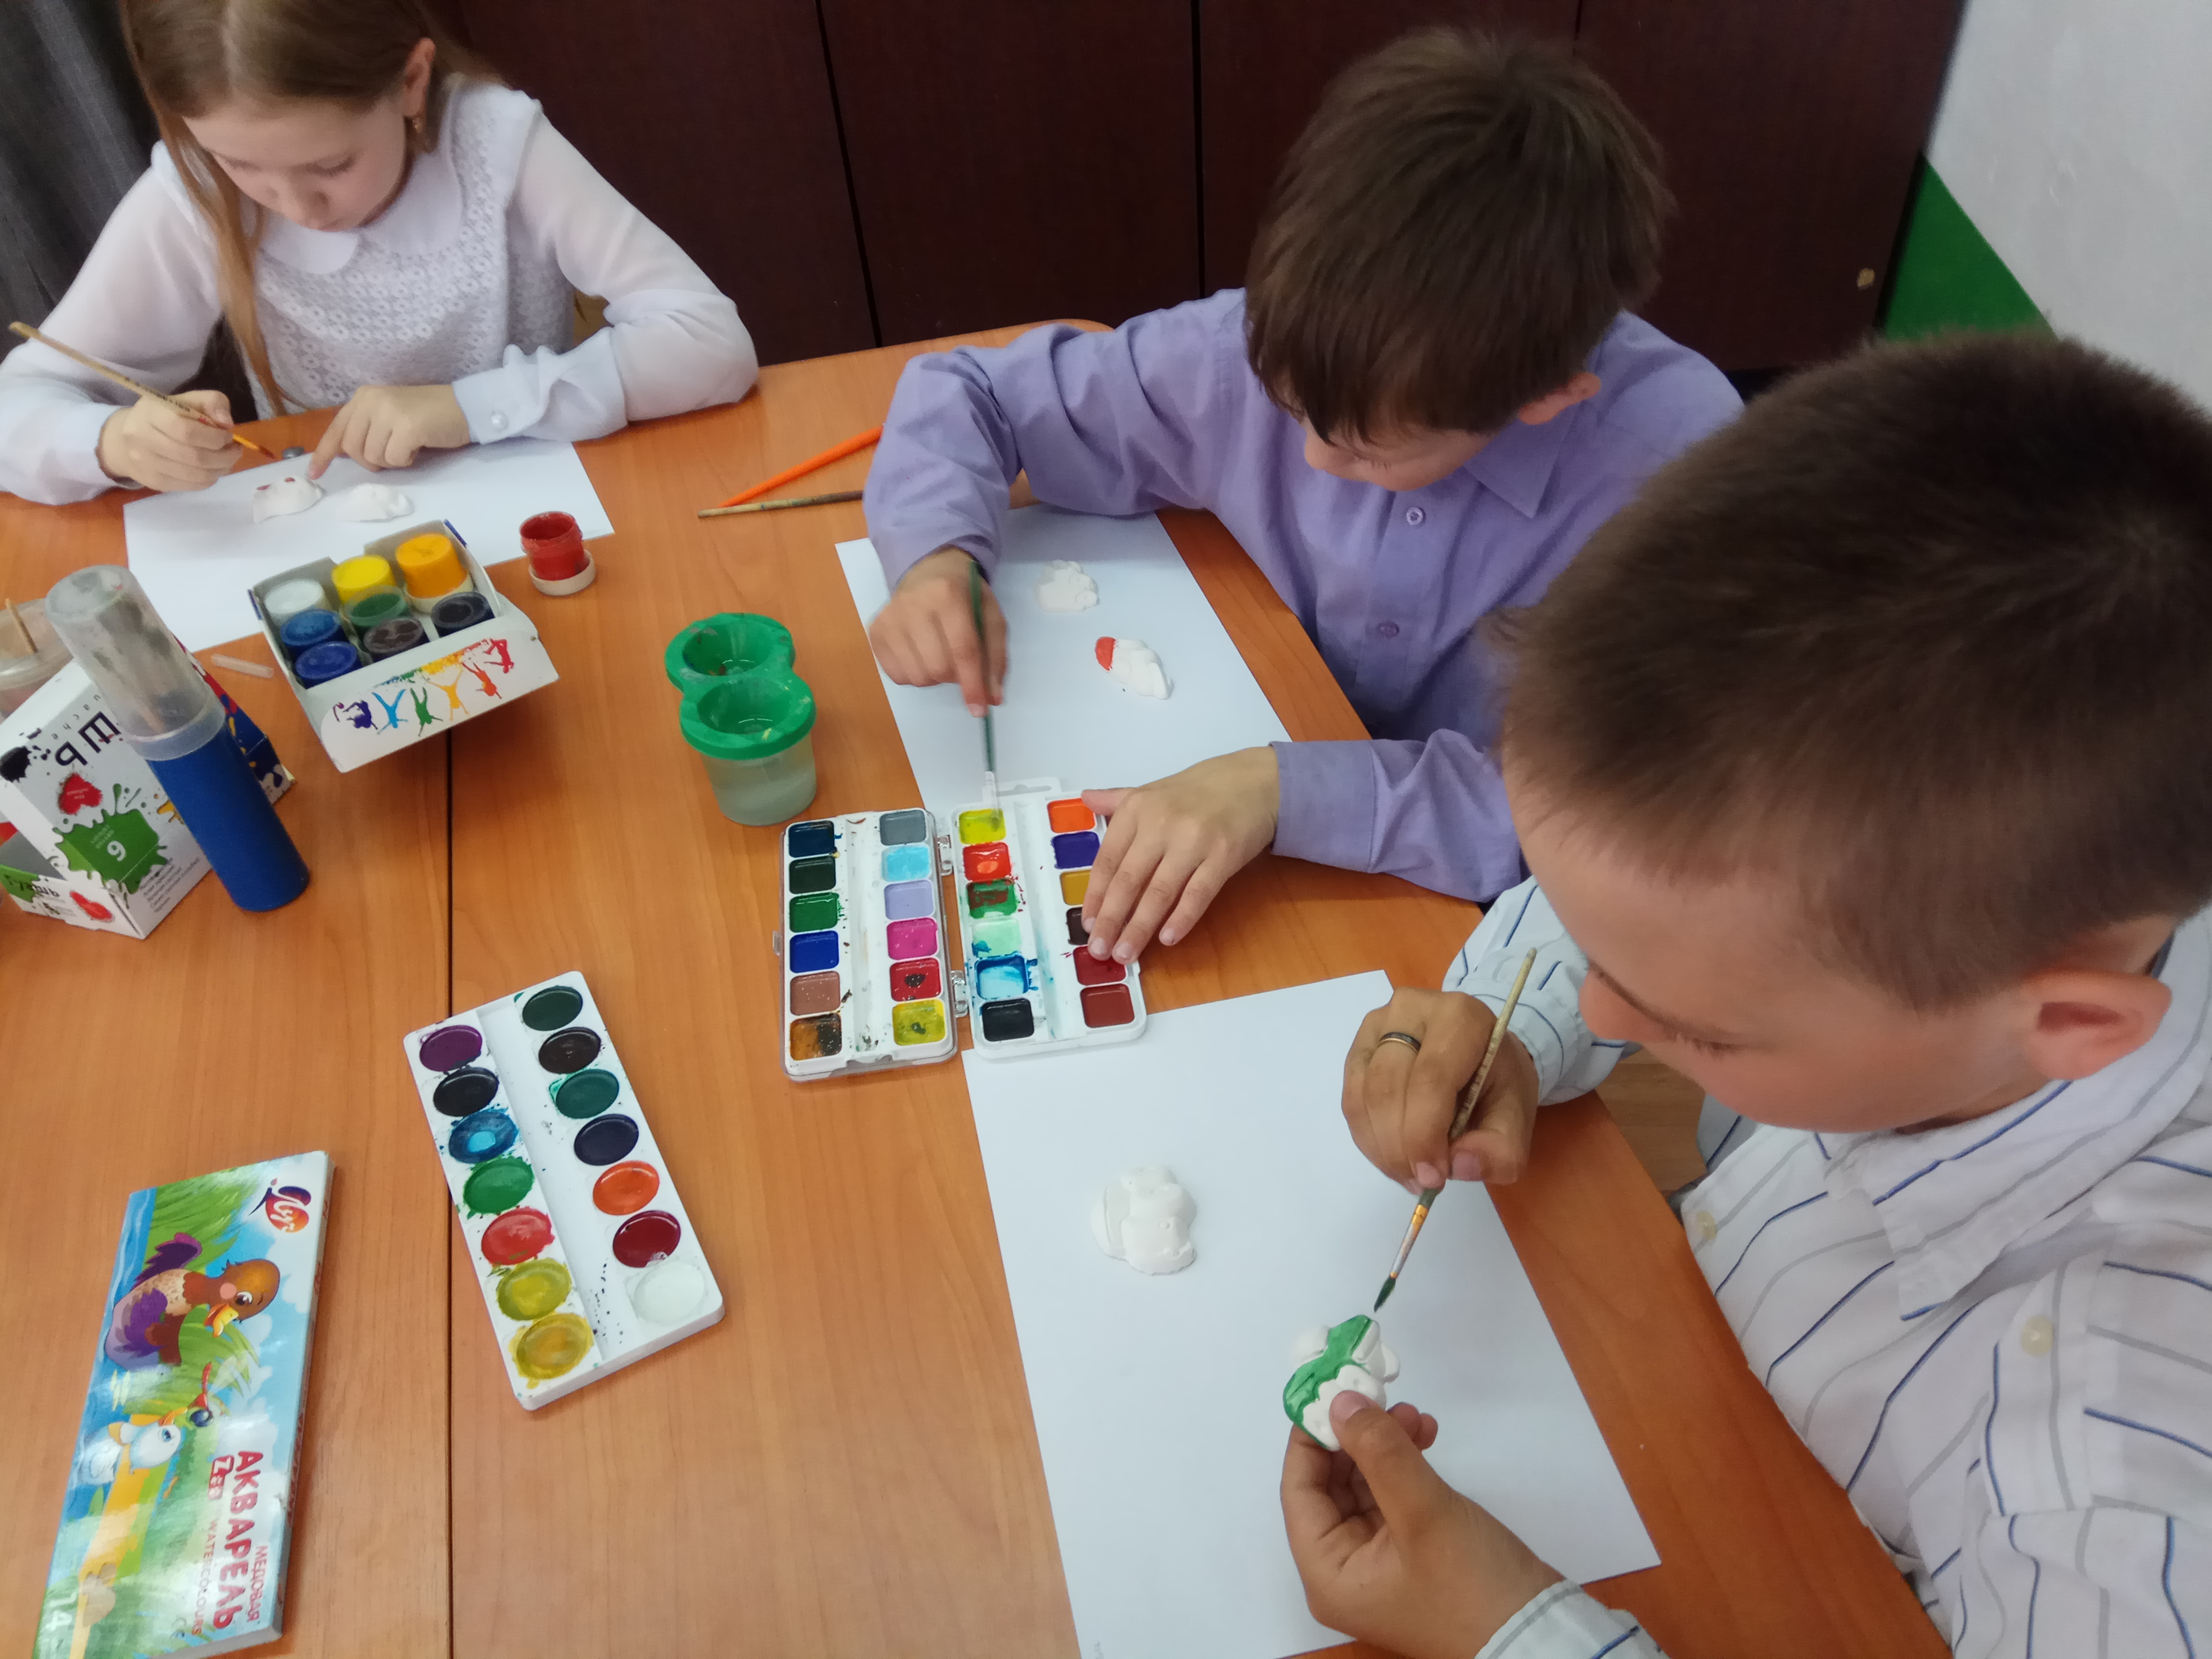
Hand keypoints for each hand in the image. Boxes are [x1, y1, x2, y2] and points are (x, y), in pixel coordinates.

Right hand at [95, 390, 240, 491]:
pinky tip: (212, 469)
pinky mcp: (154, 482)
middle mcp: (143, 440)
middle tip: (235, 451)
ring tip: (227, 461)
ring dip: (220, 470)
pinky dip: (209, 479)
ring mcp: (147, 464)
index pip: (187, 431)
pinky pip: (191, 486)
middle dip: (224, 456)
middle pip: (194, 456)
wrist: (125, 440)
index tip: (228, 435)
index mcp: (151, 414)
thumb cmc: (164, 415)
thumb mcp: (186, 400)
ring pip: (195, 475)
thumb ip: (212, 402)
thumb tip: (227, 423)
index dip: (215, 437)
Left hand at [309, 383, 468, 476]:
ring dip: (391, 461)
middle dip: (371, 461)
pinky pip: (395, 460)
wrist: (464, 407)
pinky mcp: (407, 427)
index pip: (336, 429)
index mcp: (363, 397)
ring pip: (373, 457)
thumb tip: (344, 453)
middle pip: (353, 449)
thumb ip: (366, 428)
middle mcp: (371, 400)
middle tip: (392, 454)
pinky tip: (418, 448)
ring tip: (408, 447)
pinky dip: (407, 461)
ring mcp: (389, 412)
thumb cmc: (427, 415)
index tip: (314, 474)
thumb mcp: (388, 415)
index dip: (324, 454)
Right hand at [866, 546, 1005, 714]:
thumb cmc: (965, 595)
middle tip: (959, 664)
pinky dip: (915, 675)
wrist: (928, 570)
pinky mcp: (875, 632)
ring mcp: (889, 619)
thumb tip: (992, 699)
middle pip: (938, 668)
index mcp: (948, 595)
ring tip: (939, 654)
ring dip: (935, 677)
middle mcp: (913, 605)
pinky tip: (920, 654)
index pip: (962, 650)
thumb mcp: (990, 616)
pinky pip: (897, 676)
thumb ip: (995, 656)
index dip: (973, 685)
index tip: (980, 710)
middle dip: (954, 677)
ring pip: (917, 676)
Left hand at [1079, 746, 1278, 961]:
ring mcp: (1193, 840)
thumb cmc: (1199, 791)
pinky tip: (1167, 939)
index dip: (1095, 896)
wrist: (1255, 781)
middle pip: (1129, 880)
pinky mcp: (1224, 855)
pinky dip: (1182, 918)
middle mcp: (1161, 824)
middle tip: (1099, 950)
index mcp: (1137, 809)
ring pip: (1160, 892)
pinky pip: (1198, 893)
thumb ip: (1117, 800)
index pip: (1108, 860)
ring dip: (1139, 928)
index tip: (1087, 924)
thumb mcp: (1153, 791)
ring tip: (1125, 953)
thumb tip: (1085, 799)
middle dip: (1111, 919)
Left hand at [1282, 1391, 1560, 1658]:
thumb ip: (1378, 1451)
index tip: (1328, 1387)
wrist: (1537, 1633)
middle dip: (1354, 1435)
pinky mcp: (1410, 1553)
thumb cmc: (1471, 1583)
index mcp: (1328, 1573)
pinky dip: (1404, 1465)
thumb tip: (1339, 1400)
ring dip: (1383, 1445)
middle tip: (1378, 1394)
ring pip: (1364, 1485)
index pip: (1299, 1490)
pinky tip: (1426, 1436)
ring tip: (1415, 1414)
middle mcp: (1343, 1570)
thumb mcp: (1422, 1511)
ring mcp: (1378, 1562)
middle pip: (1330, 1485)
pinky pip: (1392, 1497)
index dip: (1310, 1436)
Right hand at [1344, 988, 1539, 1190]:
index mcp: (1460, 1017)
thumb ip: (1501, 1149)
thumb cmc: (1498, 1082)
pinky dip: (1368, 1138)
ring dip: (1380, 1147)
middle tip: (1421, 1182)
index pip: (1430, 1078)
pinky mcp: (1358, 1046)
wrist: (1481, 1054)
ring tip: (1408, 1175)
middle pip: (1388, 1087)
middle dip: (1400, 1148)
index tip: (1434, 1177)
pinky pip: (1351, 1100)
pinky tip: (1392, 1156)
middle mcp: (1410, 1010)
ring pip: (1362, 1095)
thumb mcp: (1517, 1117)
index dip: (1424, 1134)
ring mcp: (1377, 1025)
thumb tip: (1459, 1166)